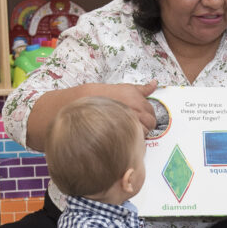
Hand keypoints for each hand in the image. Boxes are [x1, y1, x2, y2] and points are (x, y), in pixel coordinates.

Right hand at [25, 80, 158, 149]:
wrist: (72, 108)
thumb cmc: (94, 97)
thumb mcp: (118, 88)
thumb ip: (139, 89)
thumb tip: (155, 84)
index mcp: (133, 96)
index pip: (151, 111)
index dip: (146, 116)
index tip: (137, 118)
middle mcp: (134, 109)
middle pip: (151, 123)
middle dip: (145, 126)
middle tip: (131, 126)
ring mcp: (127, 122)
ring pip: (144, 134)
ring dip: (138, 134)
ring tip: (123, 132)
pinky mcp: (121, 134)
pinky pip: (135, 141)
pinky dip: (134, 142)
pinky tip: (126, 141)